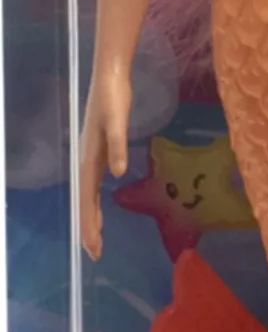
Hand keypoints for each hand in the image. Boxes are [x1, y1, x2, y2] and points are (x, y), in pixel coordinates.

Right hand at [79, 65, 131, 259]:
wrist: (110, 77)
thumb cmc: (114, 97)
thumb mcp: (117, 121)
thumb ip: (119, 146)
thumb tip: (118, 173)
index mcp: (90, 158)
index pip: (87, 199)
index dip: (89, 224)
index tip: (93, 248)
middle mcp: (88, 161)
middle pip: (85, 201)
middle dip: (89, 228)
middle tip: (95, 254)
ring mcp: (94, 156)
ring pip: (89, 194)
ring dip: (91, 216)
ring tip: (96, 238)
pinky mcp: (101, 150)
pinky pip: (95, 183)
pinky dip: (96, 199)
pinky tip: (101, 205)